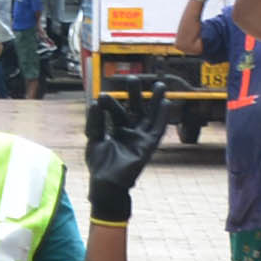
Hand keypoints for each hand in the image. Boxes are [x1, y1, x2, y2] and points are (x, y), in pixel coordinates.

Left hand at [84, 85, 169, 221]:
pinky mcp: (148, 146)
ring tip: (159, 84)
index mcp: (116, 130)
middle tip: (133, 77)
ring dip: (154, 101)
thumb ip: (94, 122)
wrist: (106, 183)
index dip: (110, 103)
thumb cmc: (99, 164)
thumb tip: (94, 102)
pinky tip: (166, 103)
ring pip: (149, 116)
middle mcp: (130, 132)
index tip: (102, 94)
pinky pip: (158, 129)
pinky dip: (162, 116)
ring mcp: (140, 138)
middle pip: (135, 109)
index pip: (115, 112)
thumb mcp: (93, 139)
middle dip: (135, 94)